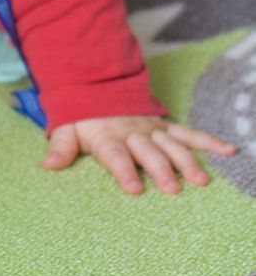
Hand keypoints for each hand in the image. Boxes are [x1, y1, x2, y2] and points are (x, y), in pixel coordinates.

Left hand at [42, 116, 237, 193]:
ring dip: (186, 161)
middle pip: (148, 152)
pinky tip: (228, 150)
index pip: (116, 156)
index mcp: (108, 137)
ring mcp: (152, 130)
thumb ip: (61, 147)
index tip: (133, 188)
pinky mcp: (165, 127)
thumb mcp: (67, 129)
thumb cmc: (83, 118)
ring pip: (171, 145)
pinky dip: (208, 141)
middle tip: (173, 189)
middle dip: (160, 169)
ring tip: (201, 180)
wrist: (98, 86)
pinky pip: (189, 133)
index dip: (124, 171)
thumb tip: (47, 165)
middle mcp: (133, 134)